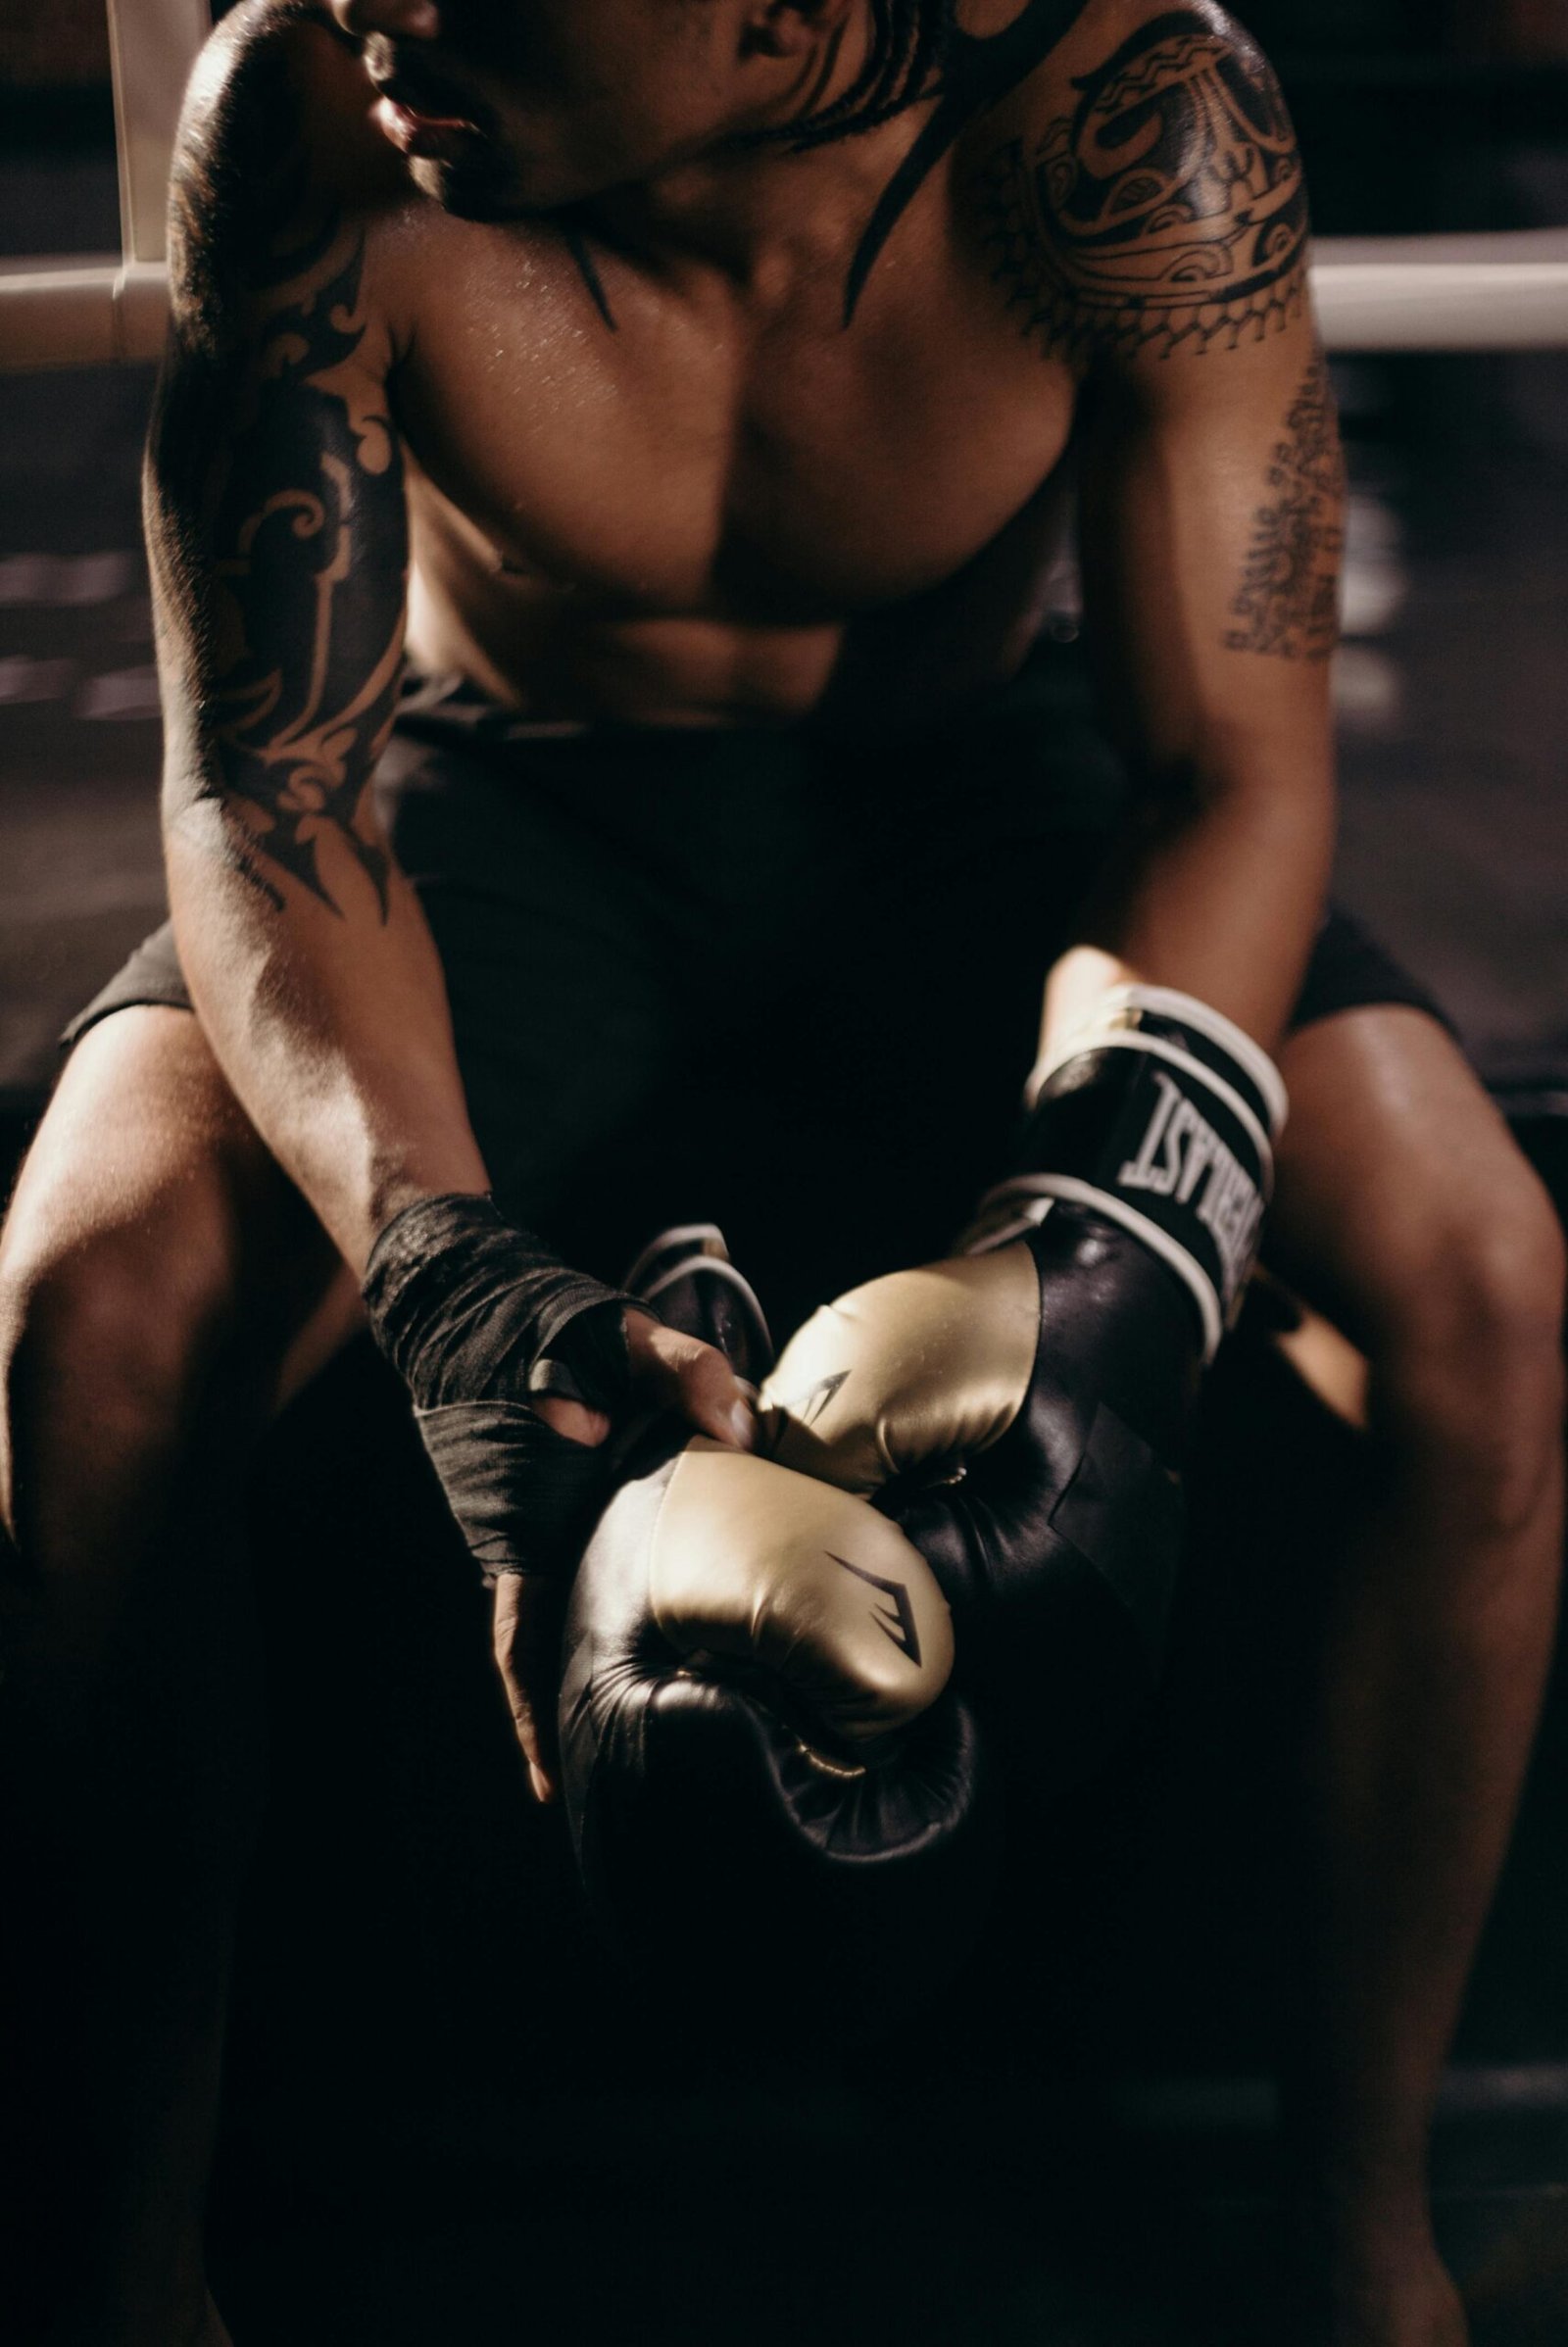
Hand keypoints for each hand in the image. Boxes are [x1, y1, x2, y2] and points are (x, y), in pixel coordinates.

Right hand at [492, 1313, 755, 1800]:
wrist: (469, 1290)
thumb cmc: (535, 1318)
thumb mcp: (610, 1331)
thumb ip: (680, 1369)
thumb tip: (744, 1424)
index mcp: (527, 1520)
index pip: (521, 1639)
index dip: (532, 1712)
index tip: (546, 1781)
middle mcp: (525, 1536)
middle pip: (549, 1647)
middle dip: (576, 1717)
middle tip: (622, 1789)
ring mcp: (539, 1521)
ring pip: (570, 1612)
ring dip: (597, 1666)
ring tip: (654, 1727)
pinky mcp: (556, 1499)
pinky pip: (581, 1566)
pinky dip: (611, 1598)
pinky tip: (662, 1609)